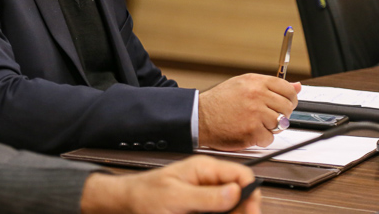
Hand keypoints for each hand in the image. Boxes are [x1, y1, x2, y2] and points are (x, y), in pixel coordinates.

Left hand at [80, 155, 260, 213]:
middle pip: (241, 194)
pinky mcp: (201, 206)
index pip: (242, 175)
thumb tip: (236, 191)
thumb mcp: (176, 197)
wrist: (127, 202)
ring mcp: (205, 194)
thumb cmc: (145, 195)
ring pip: (231, 207)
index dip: (251, 195)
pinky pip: (218, 211)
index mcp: (204, 169)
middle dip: (243, 210)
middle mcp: (208, 179)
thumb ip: (207, 196)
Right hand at [199, 74, 301, 149]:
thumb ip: (269, 86)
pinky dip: (261, 139)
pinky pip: (269, 138)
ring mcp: (255, 113)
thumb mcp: (242, 85)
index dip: (288, 99)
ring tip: (254, 124)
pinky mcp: (252, 131)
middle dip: (280, 114)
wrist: (199, 117)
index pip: (287, 89)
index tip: (283, 104)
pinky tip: (248, 132)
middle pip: (287, 107)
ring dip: (270, 127)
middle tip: (265, 116)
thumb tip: (297, 86)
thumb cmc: (219, 102)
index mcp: (255, 82)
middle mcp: (256, 95)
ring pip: (281, 124)